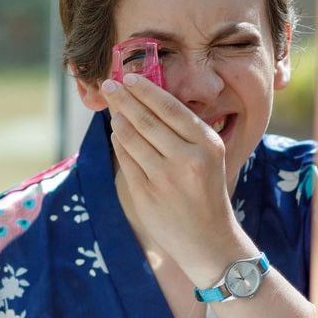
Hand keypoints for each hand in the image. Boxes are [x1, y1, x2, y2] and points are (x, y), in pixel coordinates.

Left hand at [102, 74, 254, 284]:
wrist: (209, 241)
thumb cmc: (206, 193)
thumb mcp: (208, 157)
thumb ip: (184, 132)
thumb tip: (148, 100)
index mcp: (207, 144)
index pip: (170, 107)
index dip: (146, 89)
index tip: (128, 77)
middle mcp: (188, 158)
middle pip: (146, 119)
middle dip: (124, 98)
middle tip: (109, 84)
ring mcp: (165, 178)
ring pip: (131, 138)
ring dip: (119, 120)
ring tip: (114, 109)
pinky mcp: (146, 194)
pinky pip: (126, 161)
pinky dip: (118, 143)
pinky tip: (117, 134)